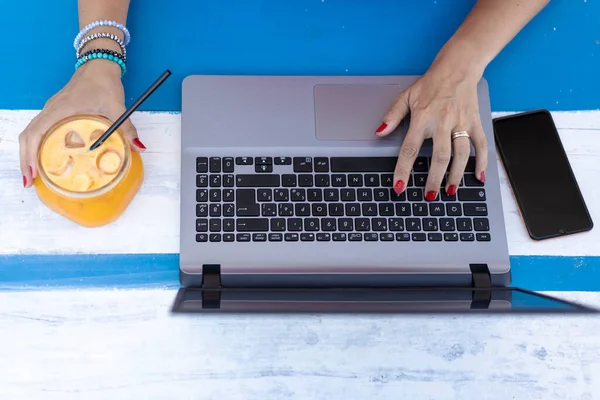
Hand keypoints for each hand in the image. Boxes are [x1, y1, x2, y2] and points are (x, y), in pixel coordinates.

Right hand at [19, 62, 145, 188]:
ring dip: (28, 153)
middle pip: (27, 136)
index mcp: (60, 110)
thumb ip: (127, 128)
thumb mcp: (117, 107)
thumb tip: (139, 147)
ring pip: (31, 132)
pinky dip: (36, 144)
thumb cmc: (103, 82)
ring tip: (33, 174)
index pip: (35, 134)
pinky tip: (44, 157)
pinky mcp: (56, 110)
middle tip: (29, 181)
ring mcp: (51, 110)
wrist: (99, 64)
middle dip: (25, 160)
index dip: (29, 155)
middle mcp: (51, 110)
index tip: (32, 173)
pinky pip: (39, 129)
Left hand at [375, 61, 487, 200]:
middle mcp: (443, 122)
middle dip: (434, 179)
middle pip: (439, 157)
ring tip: (450, 191)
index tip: (399, 187)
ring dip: (456, 175)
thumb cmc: (431, 83)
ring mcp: (461, 123)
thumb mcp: (406, 96)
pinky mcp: (475, 122)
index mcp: (423, 118)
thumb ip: (392, 116)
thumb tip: (380, 133)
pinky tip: (478, 177)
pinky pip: (481, 145)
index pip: (410, 149)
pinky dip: (482, 162)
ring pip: (460, 154)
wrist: (459, 66)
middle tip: (430, 196)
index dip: (403, 170)